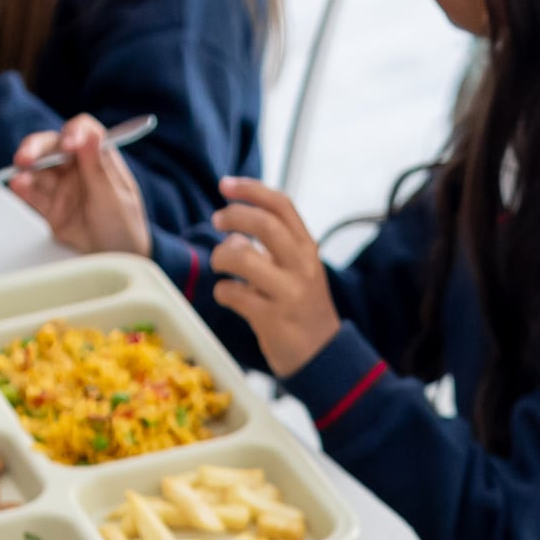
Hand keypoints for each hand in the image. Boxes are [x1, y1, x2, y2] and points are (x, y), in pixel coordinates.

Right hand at [7, 117, 155, 258]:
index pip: (84, 132)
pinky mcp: (49, 207)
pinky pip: (32, 194)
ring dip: (26, 170)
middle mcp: (79, 167)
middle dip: (36, 148)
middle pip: (53, 146)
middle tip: (25, 157)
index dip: (73, 132)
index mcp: (101, 158)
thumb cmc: (125, 229)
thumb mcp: (114, 199)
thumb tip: (91, 134)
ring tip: (20, 179)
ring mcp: (62, 186)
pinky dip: (22, 189)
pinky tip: (17, 186)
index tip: (69, 144)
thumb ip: (98, 169)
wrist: (115, 262)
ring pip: (38, 169)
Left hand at [205, 176, 340, 366]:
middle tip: (216, 220)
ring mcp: (288, 293)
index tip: (226, 185)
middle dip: (234, 215)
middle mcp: (301, 266)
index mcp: (307, 249)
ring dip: (221, 256)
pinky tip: (226, 294)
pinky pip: (234, 294)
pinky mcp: (272, 319)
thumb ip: (275, 246)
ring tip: (220, 265)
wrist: (323, 355)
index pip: (281, 206)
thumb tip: (235, 228)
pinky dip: (222, 291)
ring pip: (243, 258)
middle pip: (264, 224)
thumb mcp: (300, 269)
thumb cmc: (303, 308)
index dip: (251, 190)